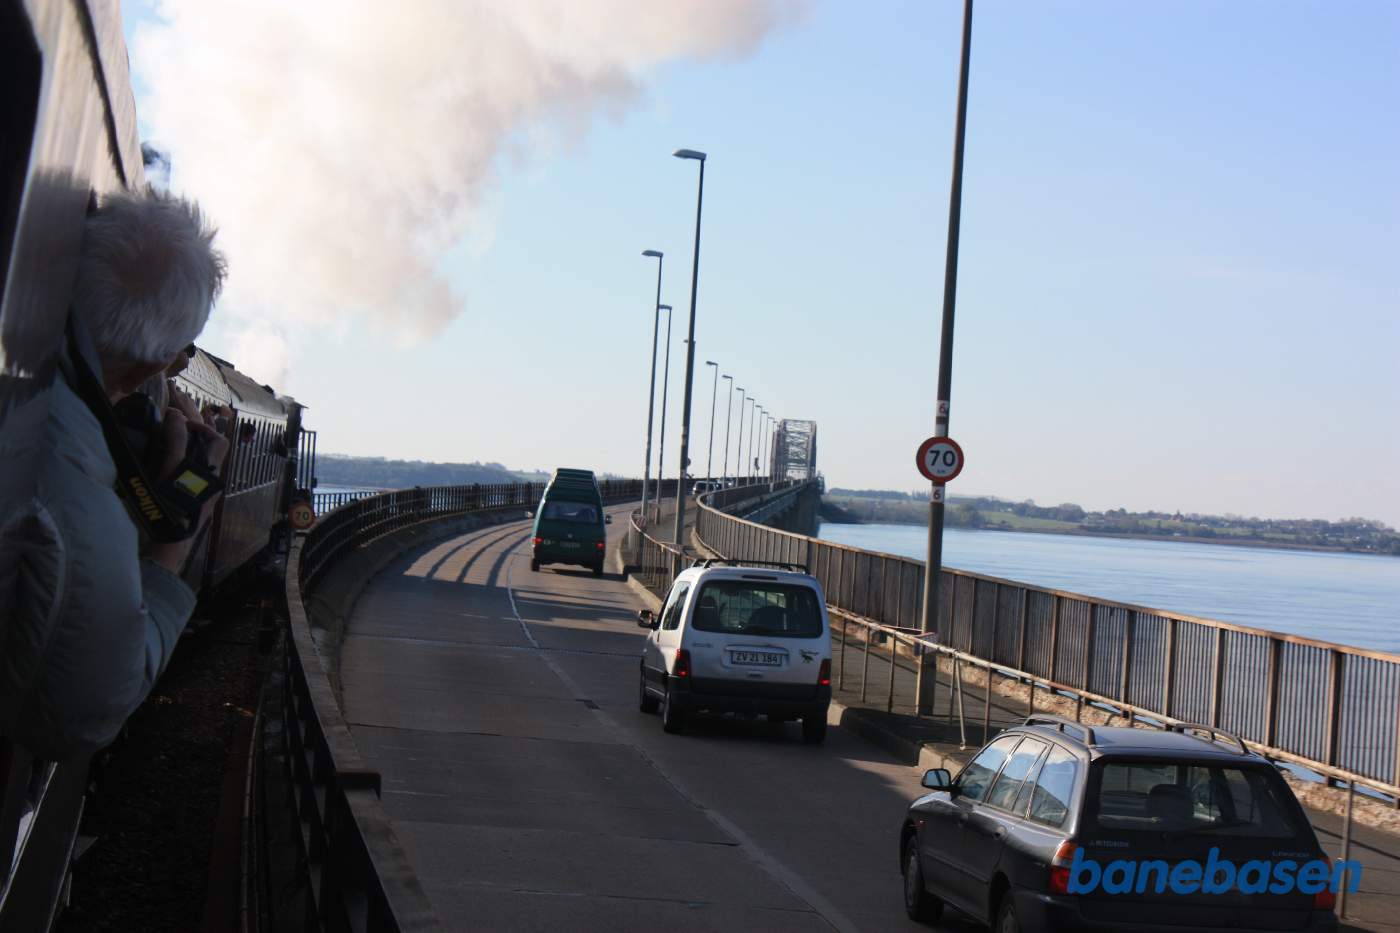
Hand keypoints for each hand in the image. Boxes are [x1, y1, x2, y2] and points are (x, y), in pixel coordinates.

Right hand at [146, 409, 230, 576]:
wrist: (170, 540)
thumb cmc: (172, 505)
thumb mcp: (171, 469)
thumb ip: (175, 441)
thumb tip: (176, 415)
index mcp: (211, 470)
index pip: (216, 440)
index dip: (200, 425)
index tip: (179, 418)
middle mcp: (211, 478)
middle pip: (208, 444)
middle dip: (193, 421)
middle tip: (177, 397)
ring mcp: (203, 487)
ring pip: (201, 454)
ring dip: (190, 433)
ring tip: (180, 414)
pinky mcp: (192, 495)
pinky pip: (192, 464)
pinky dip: (184, 448)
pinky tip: (174, 442)